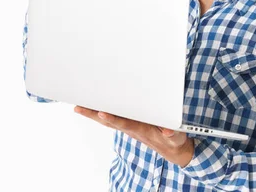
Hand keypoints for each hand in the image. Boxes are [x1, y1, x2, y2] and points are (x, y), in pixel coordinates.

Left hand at [74, 106, 194, 167]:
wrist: (173, 149)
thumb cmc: (173, 141)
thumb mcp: (177, 137)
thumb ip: (173, 134)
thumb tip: (169, 132)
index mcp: (142, 130)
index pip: (125, 123)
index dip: (113, 119)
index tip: (102, 112)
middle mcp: (132, 129)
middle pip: (109, 121)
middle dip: (94, 114)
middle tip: (79, 107)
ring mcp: (130, 127)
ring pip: (108, 120)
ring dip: (93, 114)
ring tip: (80, 106)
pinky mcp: (131, 125)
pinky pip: (112, 119)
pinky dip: (101, 114)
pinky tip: (94, 110)